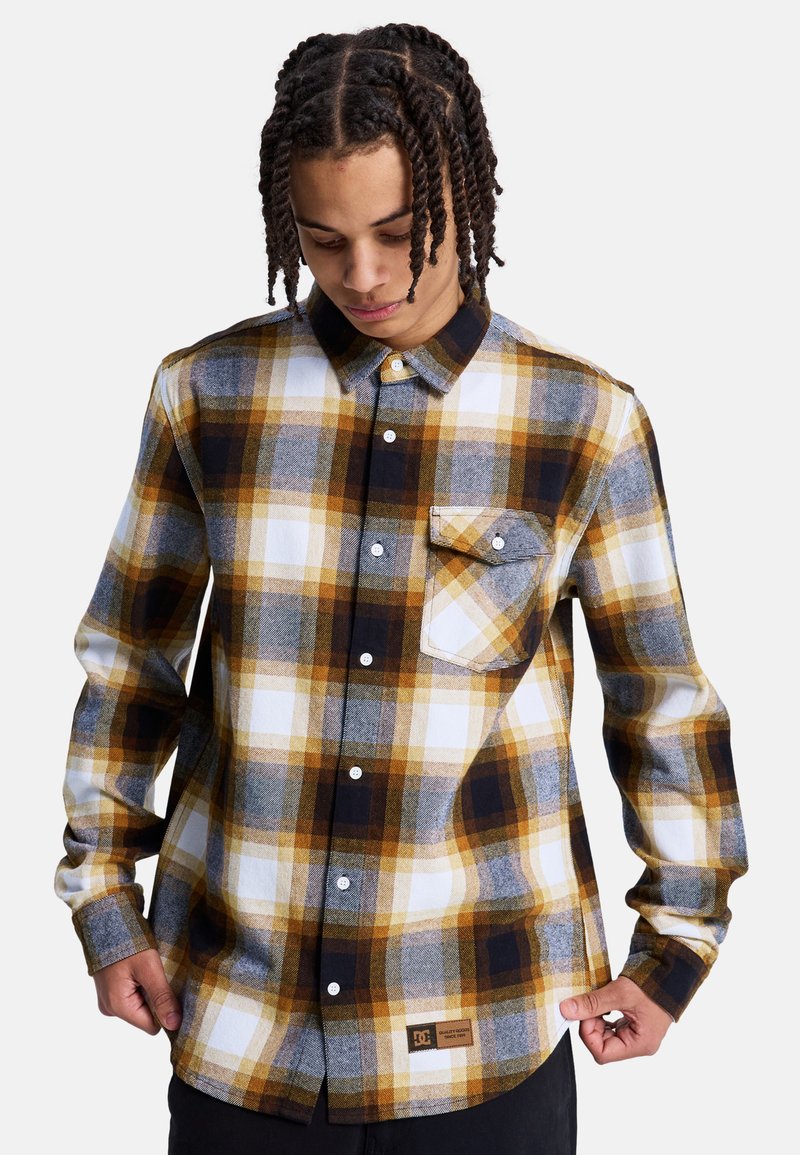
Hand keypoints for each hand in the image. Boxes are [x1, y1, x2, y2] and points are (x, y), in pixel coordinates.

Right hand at [93, 947, 181, 1035]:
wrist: (106, 923)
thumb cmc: (127, 944)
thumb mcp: (149, 969)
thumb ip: (162, 997)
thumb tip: (174, 1025)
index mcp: (118, 1007)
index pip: (152, 1026)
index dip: (165, 1011)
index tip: (171, 990)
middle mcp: (110, 1009)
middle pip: (145, 1017)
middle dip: (156, 1000)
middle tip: (159, 976)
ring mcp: (108, 1001)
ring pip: (140, 1007)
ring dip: (149, 992)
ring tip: (148, 971)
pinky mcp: (110, 992)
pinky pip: (131, 997)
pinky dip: (140, 987)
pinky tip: (141, 971)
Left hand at [559, 975, 673, 1063]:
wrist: (669, 970)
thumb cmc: (652, 983)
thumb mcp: (620, 993)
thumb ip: (592, 1003)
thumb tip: (566, 1010)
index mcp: (640, 1044)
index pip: (602, 1053)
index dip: (588, 1034)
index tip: (586, 1013)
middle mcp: (640, 1045)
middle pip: (603, 1046)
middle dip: (591, 1025)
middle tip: (590, 1004)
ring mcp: (637, 1036)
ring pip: (606, 1037)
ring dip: (596, 1020)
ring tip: (599, 1002)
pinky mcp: (634, 1026)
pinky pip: (612, 1028)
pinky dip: (603, 1017)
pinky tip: (604, 1004)